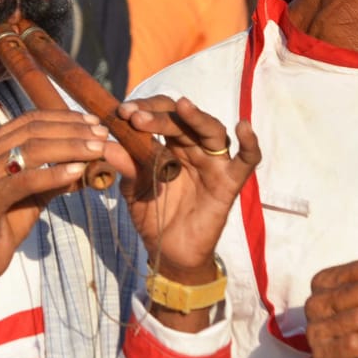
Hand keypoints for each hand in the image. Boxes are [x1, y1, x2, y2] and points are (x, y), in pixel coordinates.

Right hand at [0, 110, 121, 351]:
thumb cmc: (5, 221)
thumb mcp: (34, 191)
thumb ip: (57, 173)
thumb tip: (93, 160)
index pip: (30, 119)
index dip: (64, 118)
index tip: (94, 122)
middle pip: (33, 130)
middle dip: (73, 130)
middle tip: (102, 134)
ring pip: (32, 149)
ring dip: (70, 147)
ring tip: (97, 150)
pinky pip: (26, 180)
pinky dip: (54, 174)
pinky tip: (77, 171)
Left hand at [115, 96, 258, 278]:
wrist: (167, 251)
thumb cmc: (153, 214)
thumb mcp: (134, 188)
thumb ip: (125, 166)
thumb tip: (107, 146)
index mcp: (170, 144)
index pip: (161, 114)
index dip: (144, 109)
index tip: (122, 113)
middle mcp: (193, 147)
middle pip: (183, 120)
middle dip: (159, 115)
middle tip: (135, 117)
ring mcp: (213, 163)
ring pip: (212, 131)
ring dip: (196, 117)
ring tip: (182, 106)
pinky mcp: (229, 183)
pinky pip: (247, 161)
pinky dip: (250, 144)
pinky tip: (243, 127)